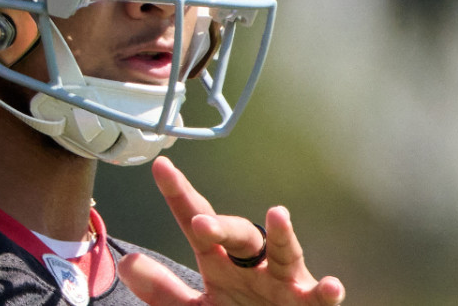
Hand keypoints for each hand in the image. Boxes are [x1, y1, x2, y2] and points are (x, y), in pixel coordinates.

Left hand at [118, 157, 344, 304]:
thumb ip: (163, 290)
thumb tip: (127, 262)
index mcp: (220, 261)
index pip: (196, 222)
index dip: (179, 196)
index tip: (161, 166)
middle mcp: (252, 265)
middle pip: (238, 235)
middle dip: (222, 226)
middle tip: (200, 222)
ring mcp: (283, 283)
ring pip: (284, 253)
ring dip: (281, 235)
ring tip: (278, 213)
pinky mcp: (308, 304)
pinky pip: (318, 298)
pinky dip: (326, 292)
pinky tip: (330, 284)